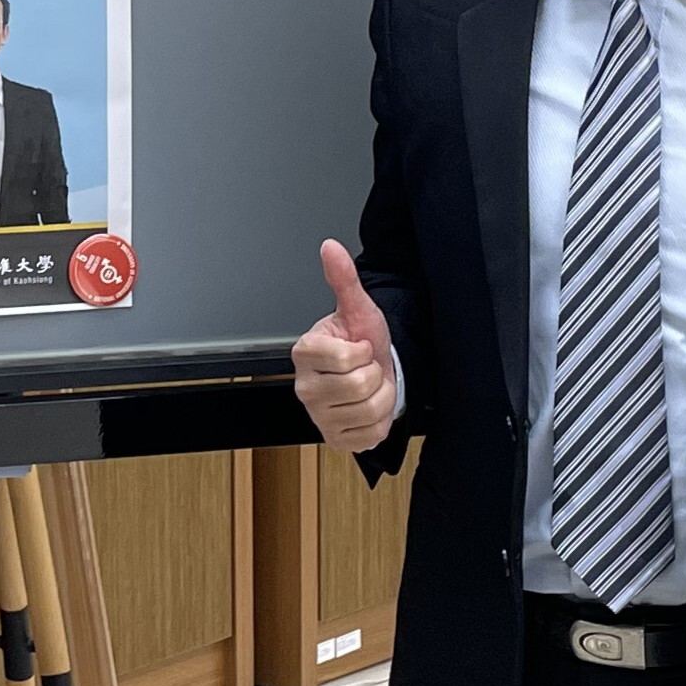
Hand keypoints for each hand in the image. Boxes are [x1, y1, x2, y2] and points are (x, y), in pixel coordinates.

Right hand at [291, 239, 399, 454]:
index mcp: (304, 353)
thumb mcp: (357, 308)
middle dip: (374, 374)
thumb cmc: (361, 340)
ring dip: (381, 397)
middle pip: (358, 386)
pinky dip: (379, 421)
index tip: (358, 347)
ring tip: (369, 385)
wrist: (371, 372)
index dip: (362, 351)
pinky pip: (371, 434)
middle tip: (365, 367)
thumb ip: (343, 278)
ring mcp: (318, 416)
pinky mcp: (335, 438)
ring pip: (369, 410)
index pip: (343, 358)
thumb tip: (330, 247)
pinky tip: (368, 407)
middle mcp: (304, 387)